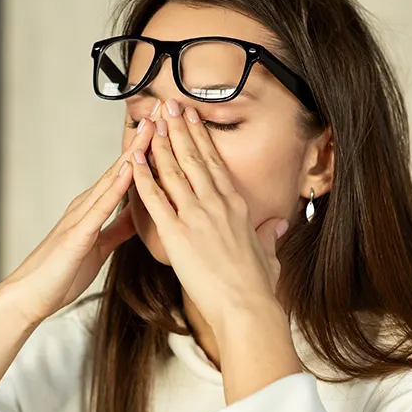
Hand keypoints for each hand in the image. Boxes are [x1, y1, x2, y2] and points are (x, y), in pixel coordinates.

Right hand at [0, 118, 156, 325]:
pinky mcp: (77, 233)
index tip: (167, 128)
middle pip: (121, 166)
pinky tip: (131, 171)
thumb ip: (117, 228)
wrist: (31, 295)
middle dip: (143, 140)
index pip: (126, 173)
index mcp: (94, 209)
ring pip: (112, 179)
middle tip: (163, 112)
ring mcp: (81, 216)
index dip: (147, 150)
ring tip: (152, 129)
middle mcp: (87, 205)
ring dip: (133, 153)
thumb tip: (139, 213)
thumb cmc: (62, 273)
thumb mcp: (100, 246)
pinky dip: (117, 187)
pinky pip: (101, 207)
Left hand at [129, 102, 288, 333]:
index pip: (214, 162)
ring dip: (160, 143)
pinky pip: (154, 199)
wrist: (247, 306)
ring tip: (150, 121)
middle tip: (167, 105)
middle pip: (193, 157)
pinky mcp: (177, 233)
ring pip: (173, 170)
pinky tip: (133, 159)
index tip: (191, 118)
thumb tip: (278, 225)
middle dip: (178, 128)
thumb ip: (269, 235)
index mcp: (235, 205)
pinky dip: (142, 177)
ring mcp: (196, 216)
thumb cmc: (257, 286)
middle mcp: (216, 204)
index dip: (200, 137)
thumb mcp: (269, 253)